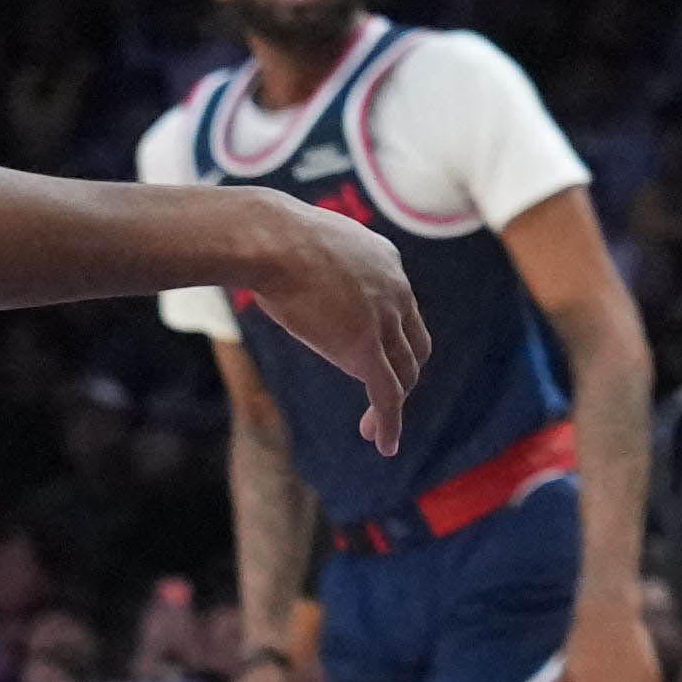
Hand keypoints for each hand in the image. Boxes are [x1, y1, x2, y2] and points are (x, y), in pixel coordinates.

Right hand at [181, 193, 429, 430]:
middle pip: (413, 346)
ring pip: (403, 375)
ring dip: (392, 405)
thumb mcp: (308, 243)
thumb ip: (316, 261)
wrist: (268, 238)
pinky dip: (390, 423)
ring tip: (372, 429)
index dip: (391, 341)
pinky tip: (384, 444)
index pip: (402, 310)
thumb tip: (288, 264)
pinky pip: (388, 395)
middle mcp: (396, 290)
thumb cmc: (270, 237)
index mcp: (385, 262)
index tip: (373, 360)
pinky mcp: (364, 348)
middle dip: (401, 376)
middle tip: (381, 399)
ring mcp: (384, 320)